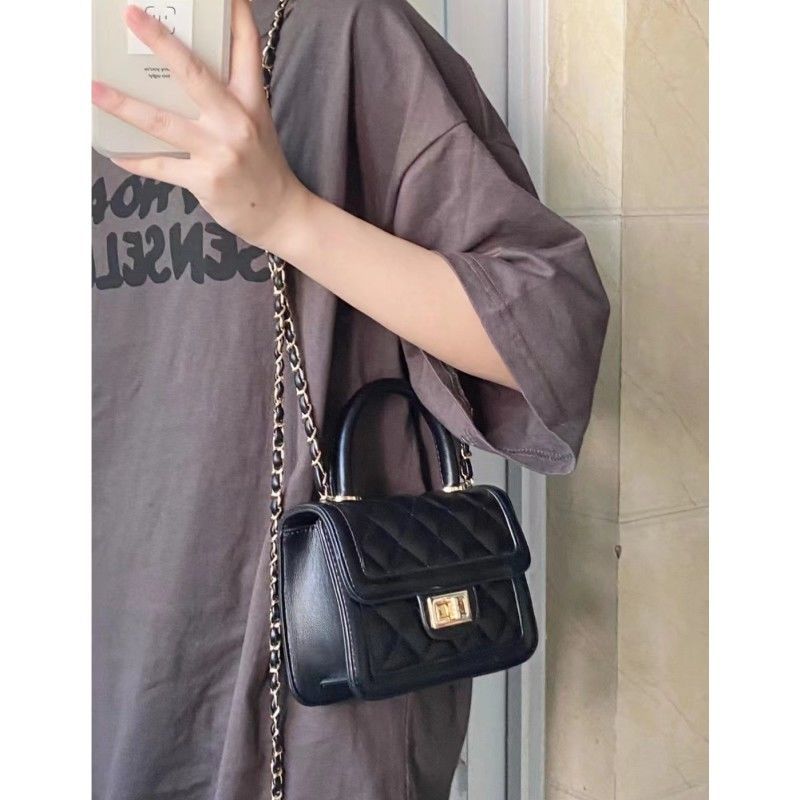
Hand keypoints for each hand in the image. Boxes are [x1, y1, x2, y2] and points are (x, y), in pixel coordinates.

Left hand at [92, 0, 308, 249]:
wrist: (281, 213)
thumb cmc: (263, 166)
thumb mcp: (256, 123)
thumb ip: (226, 98)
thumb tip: (182, 74)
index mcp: (251, 101)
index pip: (245, 47)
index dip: (234, 12)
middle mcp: (236, 122)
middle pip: (194, 73)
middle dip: (160, 42)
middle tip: (132, 16)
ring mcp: (220, 151)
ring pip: (164, 122)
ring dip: (125, 105)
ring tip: (95, 89)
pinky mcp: (205, 180)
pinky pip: (161, 166)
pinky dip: (136, 160)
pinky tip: (116, 152)